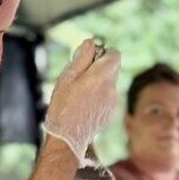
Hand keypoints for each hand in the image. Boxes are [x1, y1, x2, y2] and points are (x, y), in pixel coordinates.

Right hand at [43, 39, 119, 164]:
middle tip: (80, 76)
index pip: (115, 54)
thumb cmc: (63, 104)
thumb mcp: (67, 77)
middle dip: (98, 68)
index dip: (103, 52)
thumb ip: (82, 58)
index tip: (90, 58)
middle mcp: (111, 88)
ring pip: (109, 83)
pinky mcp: (111, 112)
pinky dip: (98, 96)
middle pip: (112, 68)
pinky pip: (107, 96)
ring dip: (98, 83)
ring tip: (80, 94)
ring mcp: (113, 101)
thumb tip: (91, 42)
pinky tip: (84, 105)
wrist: (68, 136)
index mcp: (101, 76)